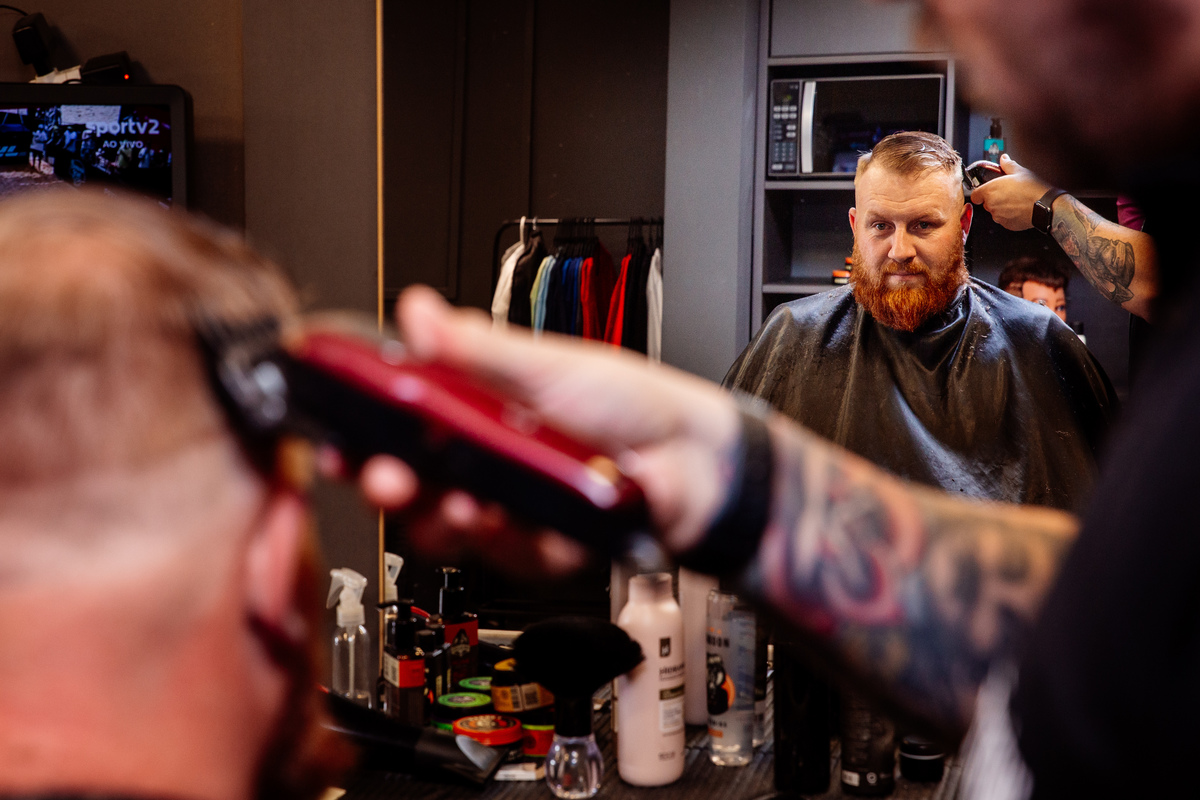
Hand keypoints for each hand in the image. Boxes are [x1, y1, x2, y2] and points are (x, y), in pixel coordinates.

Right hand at [352, 286, 741, 574]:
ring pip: (448, 531)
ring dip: (449, 519)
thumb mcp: (546, 365)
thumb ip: (476, 348)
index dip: (361, 439)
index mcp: (474, 411)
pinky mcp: (538, 547)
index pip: (398, 428)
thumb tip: (418, 312)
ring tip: (470, 503)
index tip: (339, 442)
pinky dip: (521, 542)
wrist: (692, 457)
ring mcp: (509, 506)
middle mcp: (484, 461)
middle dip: (389, 486)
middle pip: (410, 487)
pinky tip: (538, 523)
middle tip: (385, 479)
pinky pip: (509, 557)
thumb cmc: (629, 402)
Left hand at [969, 153, 1050, 230]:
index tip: (986, 191)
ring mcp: (998, 216)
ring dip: (1001, 208)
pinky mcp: (1006, 225)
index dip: (980, 193)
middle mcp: (991, 205)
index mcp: (990, 190)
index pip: (975, 195)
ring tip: (1015, 201)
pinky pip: (1004, 220)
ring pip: (995, 212)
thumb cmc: (1032, 188)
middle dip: (994, 199)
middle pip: (986, 203)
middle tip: (1007, 193)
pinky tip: (1019, 209)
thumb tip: (1004, 159)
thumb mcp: (1019, 172)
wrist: (1044, 205)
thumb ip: (1008, 165)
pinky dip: (1009, 216)